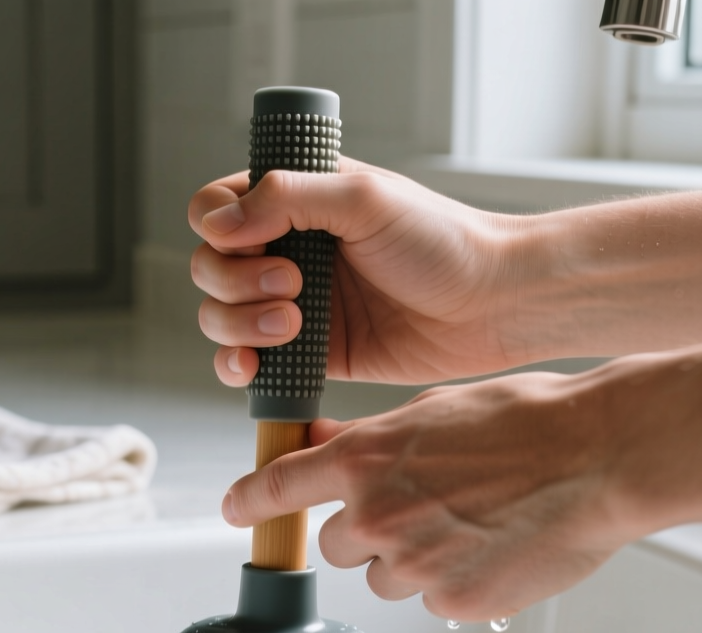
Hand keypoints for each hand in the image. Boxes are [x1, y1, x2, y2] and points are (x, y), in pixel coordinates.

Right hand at [188, 159, 537, 386]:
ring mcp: (294, 304)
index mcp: (297, 200)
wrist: (492, 305)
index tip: (251, 238)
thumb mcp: (365, 199)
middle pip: (209, 266)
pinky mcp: (310, 354)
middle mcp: (288, 250)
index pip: (216, 206)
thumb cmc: (443, 241)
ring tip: (292, 325)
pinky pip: (249, 363)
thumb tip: (219, 222)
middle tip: (292, 284)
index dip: (217, 226)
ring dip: (236, 324)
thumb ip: (289, 197)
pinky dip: (237, 366)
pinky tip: (254, 366)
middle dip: (234, 281)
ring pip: (219, 316)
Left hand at [220, 371, 650, 619]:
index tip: (238, 510)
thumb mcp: (430, 409)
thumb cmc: (527, 420)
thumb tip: (322, 442)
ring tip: (471, 523)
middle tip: (420, 506)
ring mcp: (414, 566)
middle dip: (364, 531)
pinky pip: (435, 601)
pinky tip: (496, 548)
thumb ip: (367, 437)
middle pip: (333, 545)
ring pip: (384, 578)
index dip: (251, 502)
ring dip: (411, 560)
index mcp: (363, 459)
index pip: (278, 487)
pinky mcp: (455, 604)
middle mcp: (375, 516)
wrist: (599, 457)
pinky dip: (456, 582)